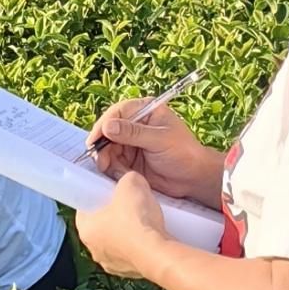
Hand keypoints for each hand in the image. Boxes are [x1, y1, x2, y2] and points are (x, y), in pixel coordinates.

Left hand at [74, 172, 166, 275]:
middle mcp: (94, 249)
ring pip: (117, 242)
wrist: (156, 253)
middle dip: (114, 214)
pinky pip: (132, 254)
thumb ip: (127, 178)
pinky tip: (151, 235)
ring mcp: (111, 263)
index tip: (109, 192)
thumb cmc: (137, 222)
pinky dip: (140, 245)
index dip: (98, 197)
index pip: (84, 208)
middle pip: (101, 225)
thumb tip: (131, 180)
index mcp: (85, 228)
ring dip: (127, 232)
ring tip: (143, 221)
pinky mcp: (129, 272)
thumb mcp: (131, 184)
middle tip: (128, 204)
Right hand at [88, 94, 216, 202]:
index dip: (104, 125)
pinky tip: (121, 175)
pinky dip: (112, 169)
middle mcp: (136, 124)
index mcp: (146, 111)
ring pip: (108, 148)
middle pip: (108, 131)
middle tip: (100, 160)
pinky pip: (112, 161)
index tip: (95, 139)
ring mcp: (131, 142)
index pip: (118, 112)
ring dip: (106, 159)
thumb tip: (108, 126)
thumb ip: (133, 133)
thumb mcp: (159, 140)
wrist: (192, 178)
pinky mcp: (129, 159)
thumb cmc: (183, 153)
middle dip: (103, 145)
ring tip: (113, 170)